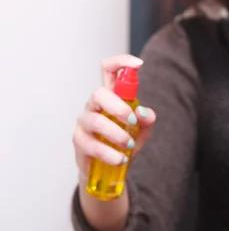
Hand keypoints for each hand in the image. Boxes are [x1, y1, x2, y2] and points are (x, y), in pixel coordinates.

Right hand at [73, 55, 156, 178]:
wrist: (109, 167)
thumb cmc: (123, 142)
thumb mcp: (141, 131)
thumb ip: (147, 120)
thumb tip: (143, 113)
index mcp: (111, 96)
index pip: (109, 70)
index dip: (121, 63)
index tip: (139, 65)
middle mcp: (95, 105)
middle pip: (99, 94)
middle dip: (118, 107)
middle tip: (133, 121)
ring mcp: (85, 122)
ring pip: (95, 121)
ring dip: (116, 134)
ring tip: (129, 146)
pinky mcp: (79, 140)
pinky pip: (91, 144)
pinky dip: (109, 153)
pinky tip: (121, 159)